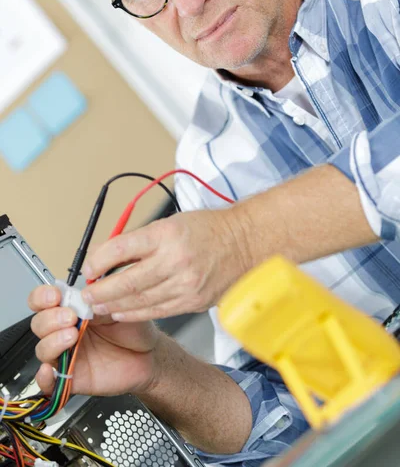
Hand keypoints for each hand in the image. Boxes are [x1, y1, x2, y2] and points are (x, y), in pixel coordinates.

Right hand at [28, 286, 160, 396]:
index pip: (44, 301)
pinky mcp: (72, 377)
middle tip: (70, 317)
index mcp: (73, 309)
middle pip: (39, 324)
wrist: (150, 356)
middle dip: (50, 318)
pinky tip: (50, 370)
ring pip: (42, 349)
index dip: (43, 297)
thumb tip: (84, 297)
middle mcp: (65, 331)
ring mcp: (67, 354)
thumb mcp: (119, 307)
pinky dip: (44, 378)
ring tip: (72, 336)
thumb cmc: (134, 330)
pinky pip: (48, 382)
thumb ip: (100, 302)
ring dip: (52, 341)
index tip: (55, 296)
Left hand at [81, 206, 250, 321]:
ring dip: (113, 305)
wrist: (245, 243)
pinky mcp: (193, 301)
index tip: (88, 268)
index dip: (98, 261)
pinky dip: (135, 313)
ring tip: (97, 307)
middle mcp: (175, 260)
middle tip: (85, 296)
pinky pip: (157, 310)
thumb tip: (107, 256)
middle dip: (100, 291)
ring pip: (139, 300)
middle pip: (126, 280)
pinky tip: (121, 312)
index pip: (120, 248)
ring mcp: (185, 284)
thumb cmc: (208, 229)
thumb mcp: (170, 223)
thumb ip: (140, 241)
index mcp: (167, 234)